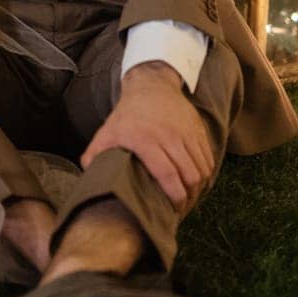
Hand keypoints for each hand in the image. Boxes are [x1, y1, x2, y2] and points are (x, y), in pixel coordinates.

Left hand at [80, 60, 213, 210]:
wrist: (151, 86)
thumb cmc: (127, 115)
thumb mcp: (108, 132)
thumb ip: (95, 154)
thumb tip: (89, 176)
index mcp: (145, 139)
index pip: (167, 174)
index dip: (174, 196)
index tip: (173, 210)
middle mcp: (169, 136)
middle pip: (189, 175)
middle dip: (188, 197)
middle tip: (181, 208)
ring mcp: (187, 133)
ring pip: (202, 169)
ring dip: (198, 188)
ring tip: (188, 198)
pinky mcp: (198, 131)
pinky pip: (208, 159)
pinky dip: (205, 175)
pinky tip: (195, 183)